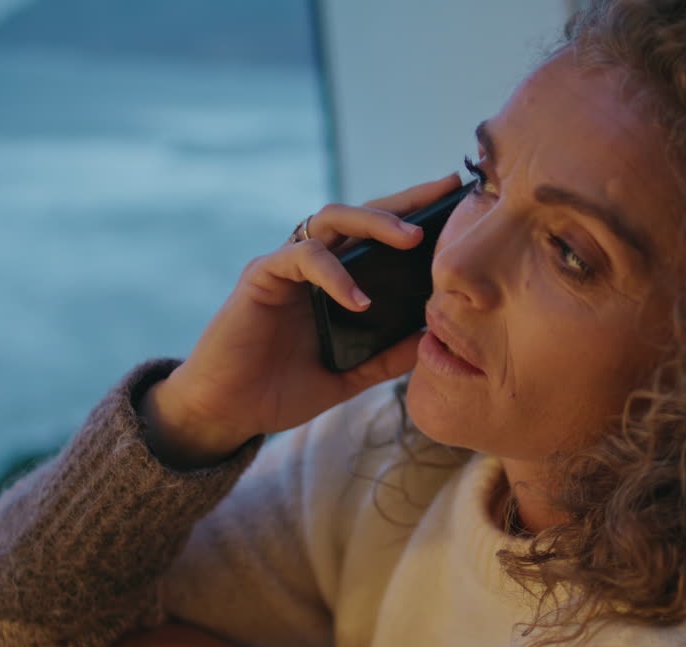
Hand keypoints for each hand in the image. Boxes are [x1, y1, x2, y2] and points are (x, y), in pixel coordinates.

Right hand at [142, 173, 462, 466]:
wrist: (228, 413)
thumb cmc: (281, 390)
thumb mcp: (349, 376)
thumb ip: (386, 357)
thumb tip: (433, 339)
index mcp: (333, 281)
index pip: (377, 236)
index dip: (414, 216)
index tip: (457, 204)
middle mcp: (311, 264)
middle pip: (360, 214)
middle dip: (405, 201)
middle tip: (446, 193)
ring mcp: (285, 266)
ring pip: (330, 219)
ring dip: (374, 222)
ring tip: (411, 240)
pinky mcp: (261, 276)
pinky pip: (303, 258)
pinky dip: (335, 275)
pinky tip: (361, 301)